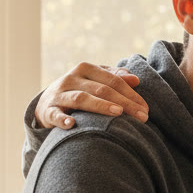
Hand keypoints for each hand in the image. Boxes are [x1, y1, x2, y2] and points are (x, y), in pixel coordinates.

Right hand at [34, 62, 149, 129]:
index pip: (114, 81)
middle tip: (142, 117)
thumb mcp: (96, 80)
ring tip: (118, 113)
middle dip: (125, 103)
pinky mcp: (47, 110)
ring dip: (100, 106)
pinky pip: (55, 115)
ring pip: (81, 99)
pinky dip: (62, 119)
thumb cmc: (80, 89)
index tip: (146, 109)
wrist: (47, 101)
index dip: (132, 94)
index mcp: (86, 69)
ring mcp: (59, 94)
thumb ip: (115, 78)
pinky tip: (72, 124)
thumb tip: (135, 79)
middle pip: (102, 90)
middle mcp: (71, 79)